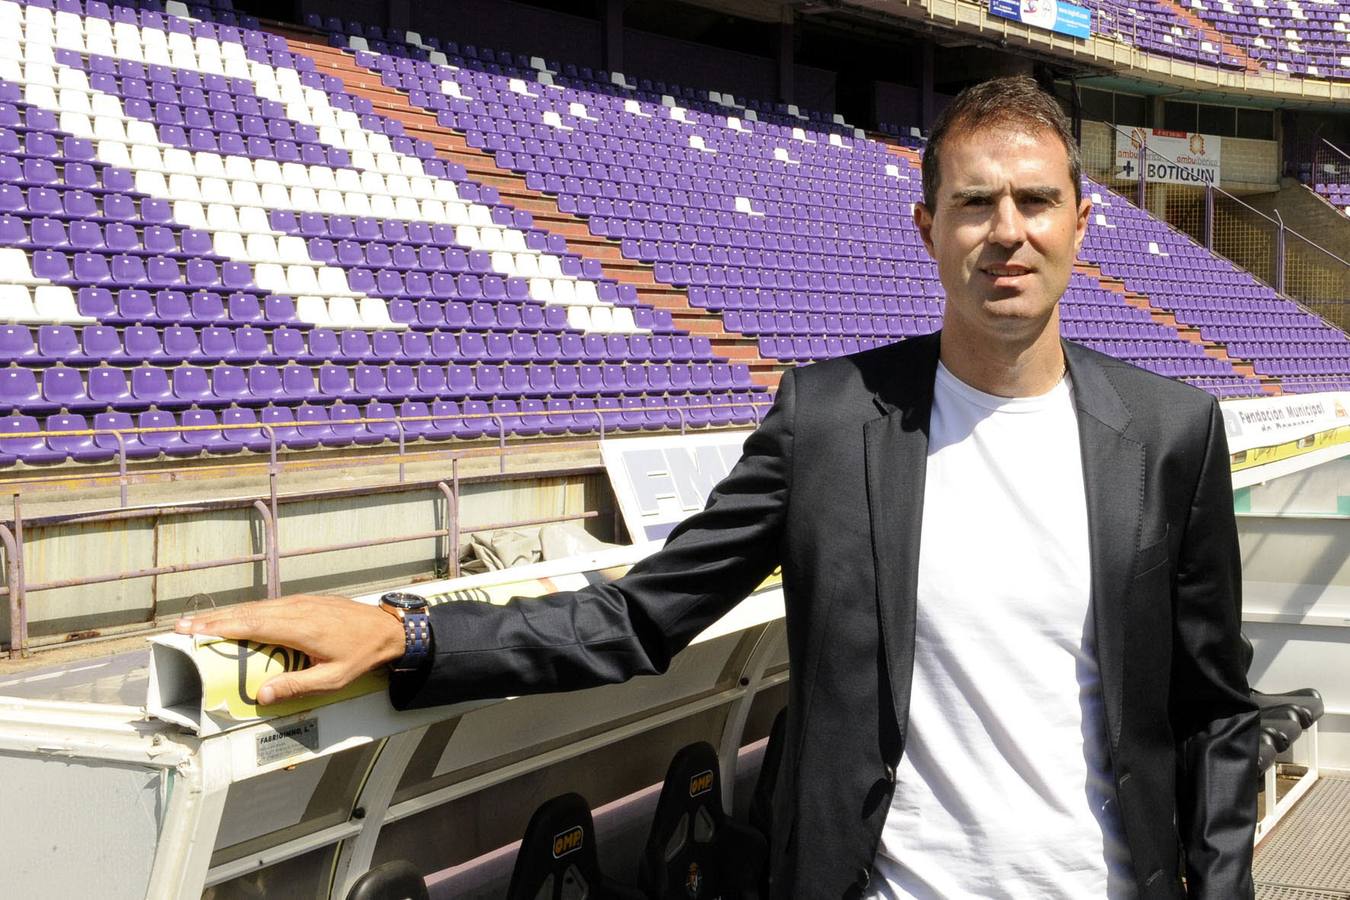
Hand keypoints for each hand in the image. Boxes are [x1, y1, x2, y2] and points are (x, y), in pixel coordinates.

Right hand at [174, 594, 406, 704]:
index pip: (252, 625)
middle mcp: (296, 609)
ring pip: (256, 607)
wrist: (387, 629)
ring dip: (226, 615)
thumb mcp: (332, 678)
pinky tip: (233, 619)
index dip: (220, 627)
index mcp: (300, 627)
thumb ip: (297, 686)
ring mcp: (300, 602)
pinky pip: (268, 606)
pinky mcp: (304, 601)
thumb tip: (262, 696)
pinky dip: (246, 612)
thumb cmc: (361, 655)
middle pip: (246, 613)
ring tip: (198, 624)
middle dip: (213, 620)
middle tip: (181, 628)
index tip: (193, 630)